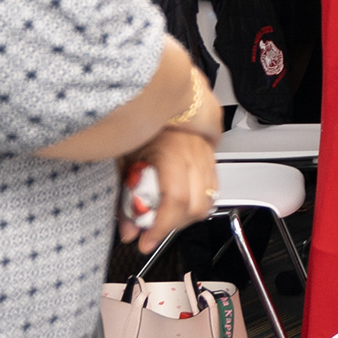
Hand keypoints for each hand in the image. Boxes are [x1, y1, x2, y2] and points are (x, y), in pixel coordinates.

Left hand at [119, 122, 218, 255]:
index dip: (161, 227)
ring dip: (187, 217)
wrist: (153, 97)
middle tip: (154, 229)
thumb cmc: (138, 125)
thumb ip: (125, 198)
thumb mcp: (125, 160)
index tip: (146, 240)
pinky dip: (197, 202)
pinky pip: (213, 190)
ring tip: (166, 215)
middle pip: (196, 206)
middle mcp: (194, 151)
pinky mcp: (211, 157)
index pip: (175, 199)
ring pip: (208, 201)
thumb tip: (128, 231)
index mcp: (171, 150)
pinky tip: (179, 201)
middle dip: (174, 225)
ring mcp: (206, 153)